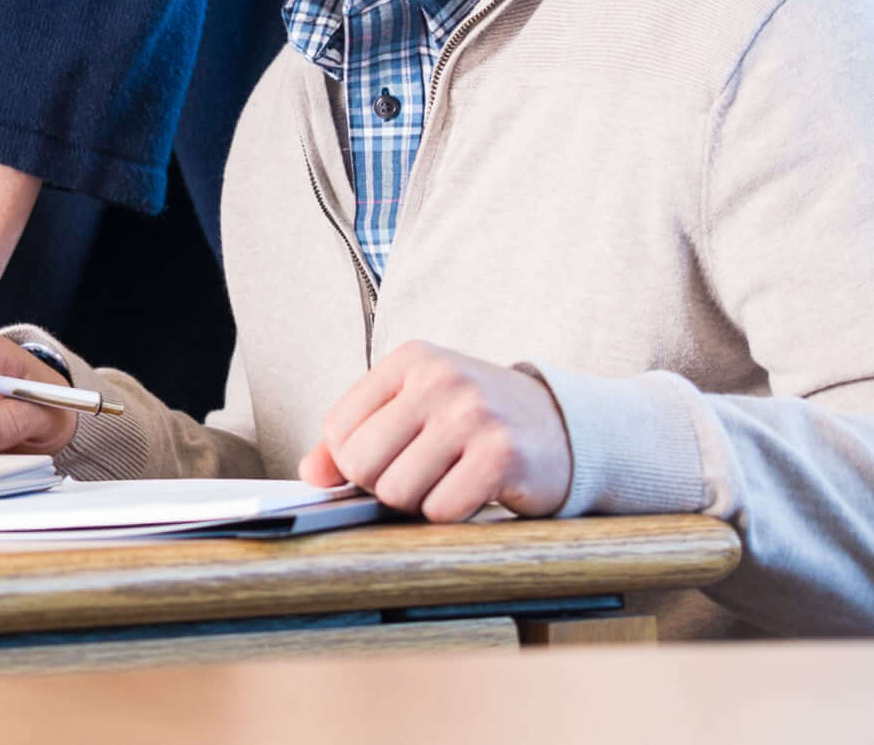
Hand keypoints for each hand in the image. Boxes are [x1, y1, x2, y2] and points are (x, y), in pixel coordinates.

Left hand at [298, 341, 570, 520]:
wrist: (563, 428)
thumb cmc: (476, 420)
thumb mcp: (415, 409)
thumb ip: (357, 436)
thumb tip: (310, 474)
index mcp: (409, 361)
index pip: (338, 429)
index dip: (353, 462)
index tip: (387, 461)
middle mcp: (439, 379)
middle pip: (362, 463)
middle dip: (383, 486)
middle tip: (418, 478)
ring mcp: (471, 414)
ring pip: (398, 492)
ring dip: (419, 503)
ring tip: (447, 481)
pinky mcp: (502, 454)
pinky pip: (443, 510)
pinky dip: (452, 513)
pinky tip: (474, 492)